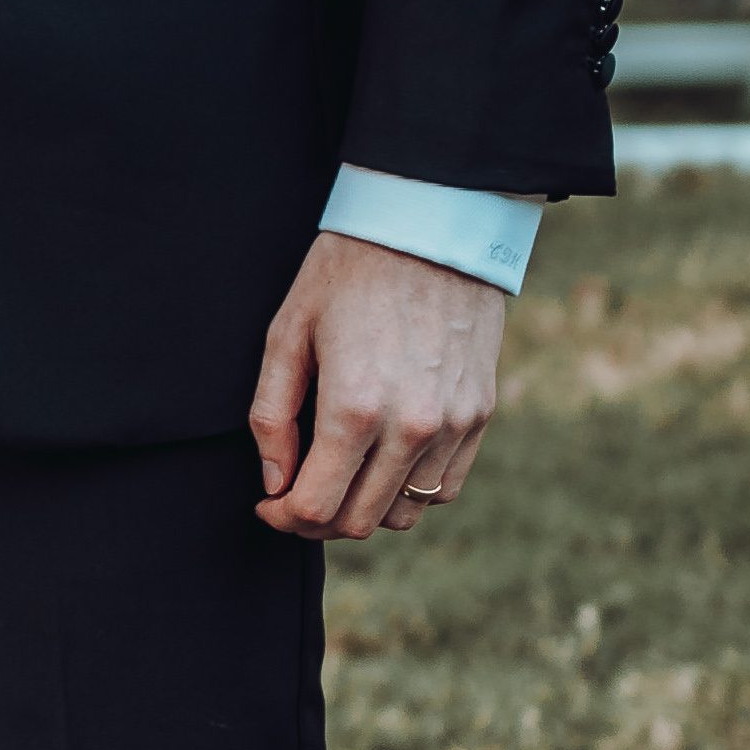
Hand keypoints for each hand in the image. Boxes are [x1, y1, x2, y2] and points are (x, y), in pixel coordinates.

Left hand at [249, 230, 505, 539]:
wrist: (430, 228)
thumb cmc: (347, 274)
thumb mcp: (287, 335)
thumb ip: (272, 417)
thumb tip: (275, 483)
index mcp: (354, 408)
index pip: (316, 508)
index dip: (283, 518)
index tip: (268, 504)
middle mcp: (410, 427)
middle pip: (359, 521)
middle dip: (317, 520)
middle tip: (295, 494)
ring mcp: (453, 424)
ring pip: (405, 514)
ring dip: (365, 509)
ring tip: (340, 477)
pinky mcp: (480, 415)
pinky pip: (445, 487)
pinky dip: (410, 491)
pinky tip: (383, 462)